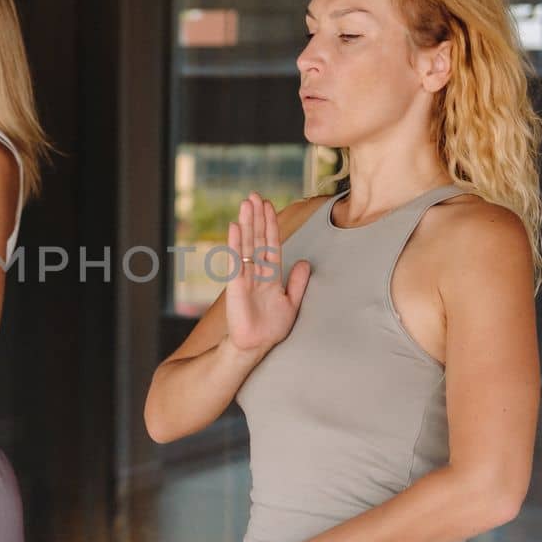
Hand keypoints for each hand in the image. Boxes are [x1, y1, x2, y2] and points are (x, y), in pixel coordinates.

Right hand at [224, 194, 311, 353]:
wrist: (256, 346)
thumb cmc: (271, 327)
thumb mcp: (292, 302)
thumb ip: (298, 282)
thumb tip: (306, 262)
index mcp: (270, 274)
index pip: (271, 243)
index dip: (271, 224)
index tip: (268, 205)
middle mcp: (257, 271)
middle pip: (258, 238)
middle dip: (257, 217)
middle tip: (254, 195)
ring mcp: (246, 276)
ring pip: (248, 244)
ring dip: (248, 223)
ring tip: (246, 203)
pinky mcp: (236, 286)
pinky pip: (236, 261)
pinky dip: (236, 243)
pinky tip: (235, 226)